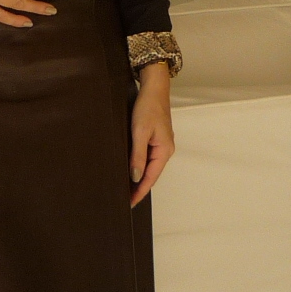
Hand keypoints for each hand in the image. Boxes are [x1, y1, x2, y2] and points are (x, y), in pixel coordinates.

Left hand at [130, 65, 173, 204]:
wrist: (154, 88)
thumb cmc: (148, 107)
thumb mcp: (140, 132)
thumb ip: (138, 155)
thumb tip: (135, 177)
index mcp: (164, 151)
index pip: (151, 178)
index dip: (140, 191)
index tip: (129, 203)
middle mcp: (165, 150)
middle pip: (151, 174)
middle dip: (139, 187)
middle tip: (124, 199)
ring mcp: (162, 144)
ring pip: (150, 166)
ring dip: (139, 177)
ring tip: (126, 188)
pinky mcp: (156, 138)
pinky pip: (148, 157)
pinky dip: (140, 166)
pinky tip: (131, 169)